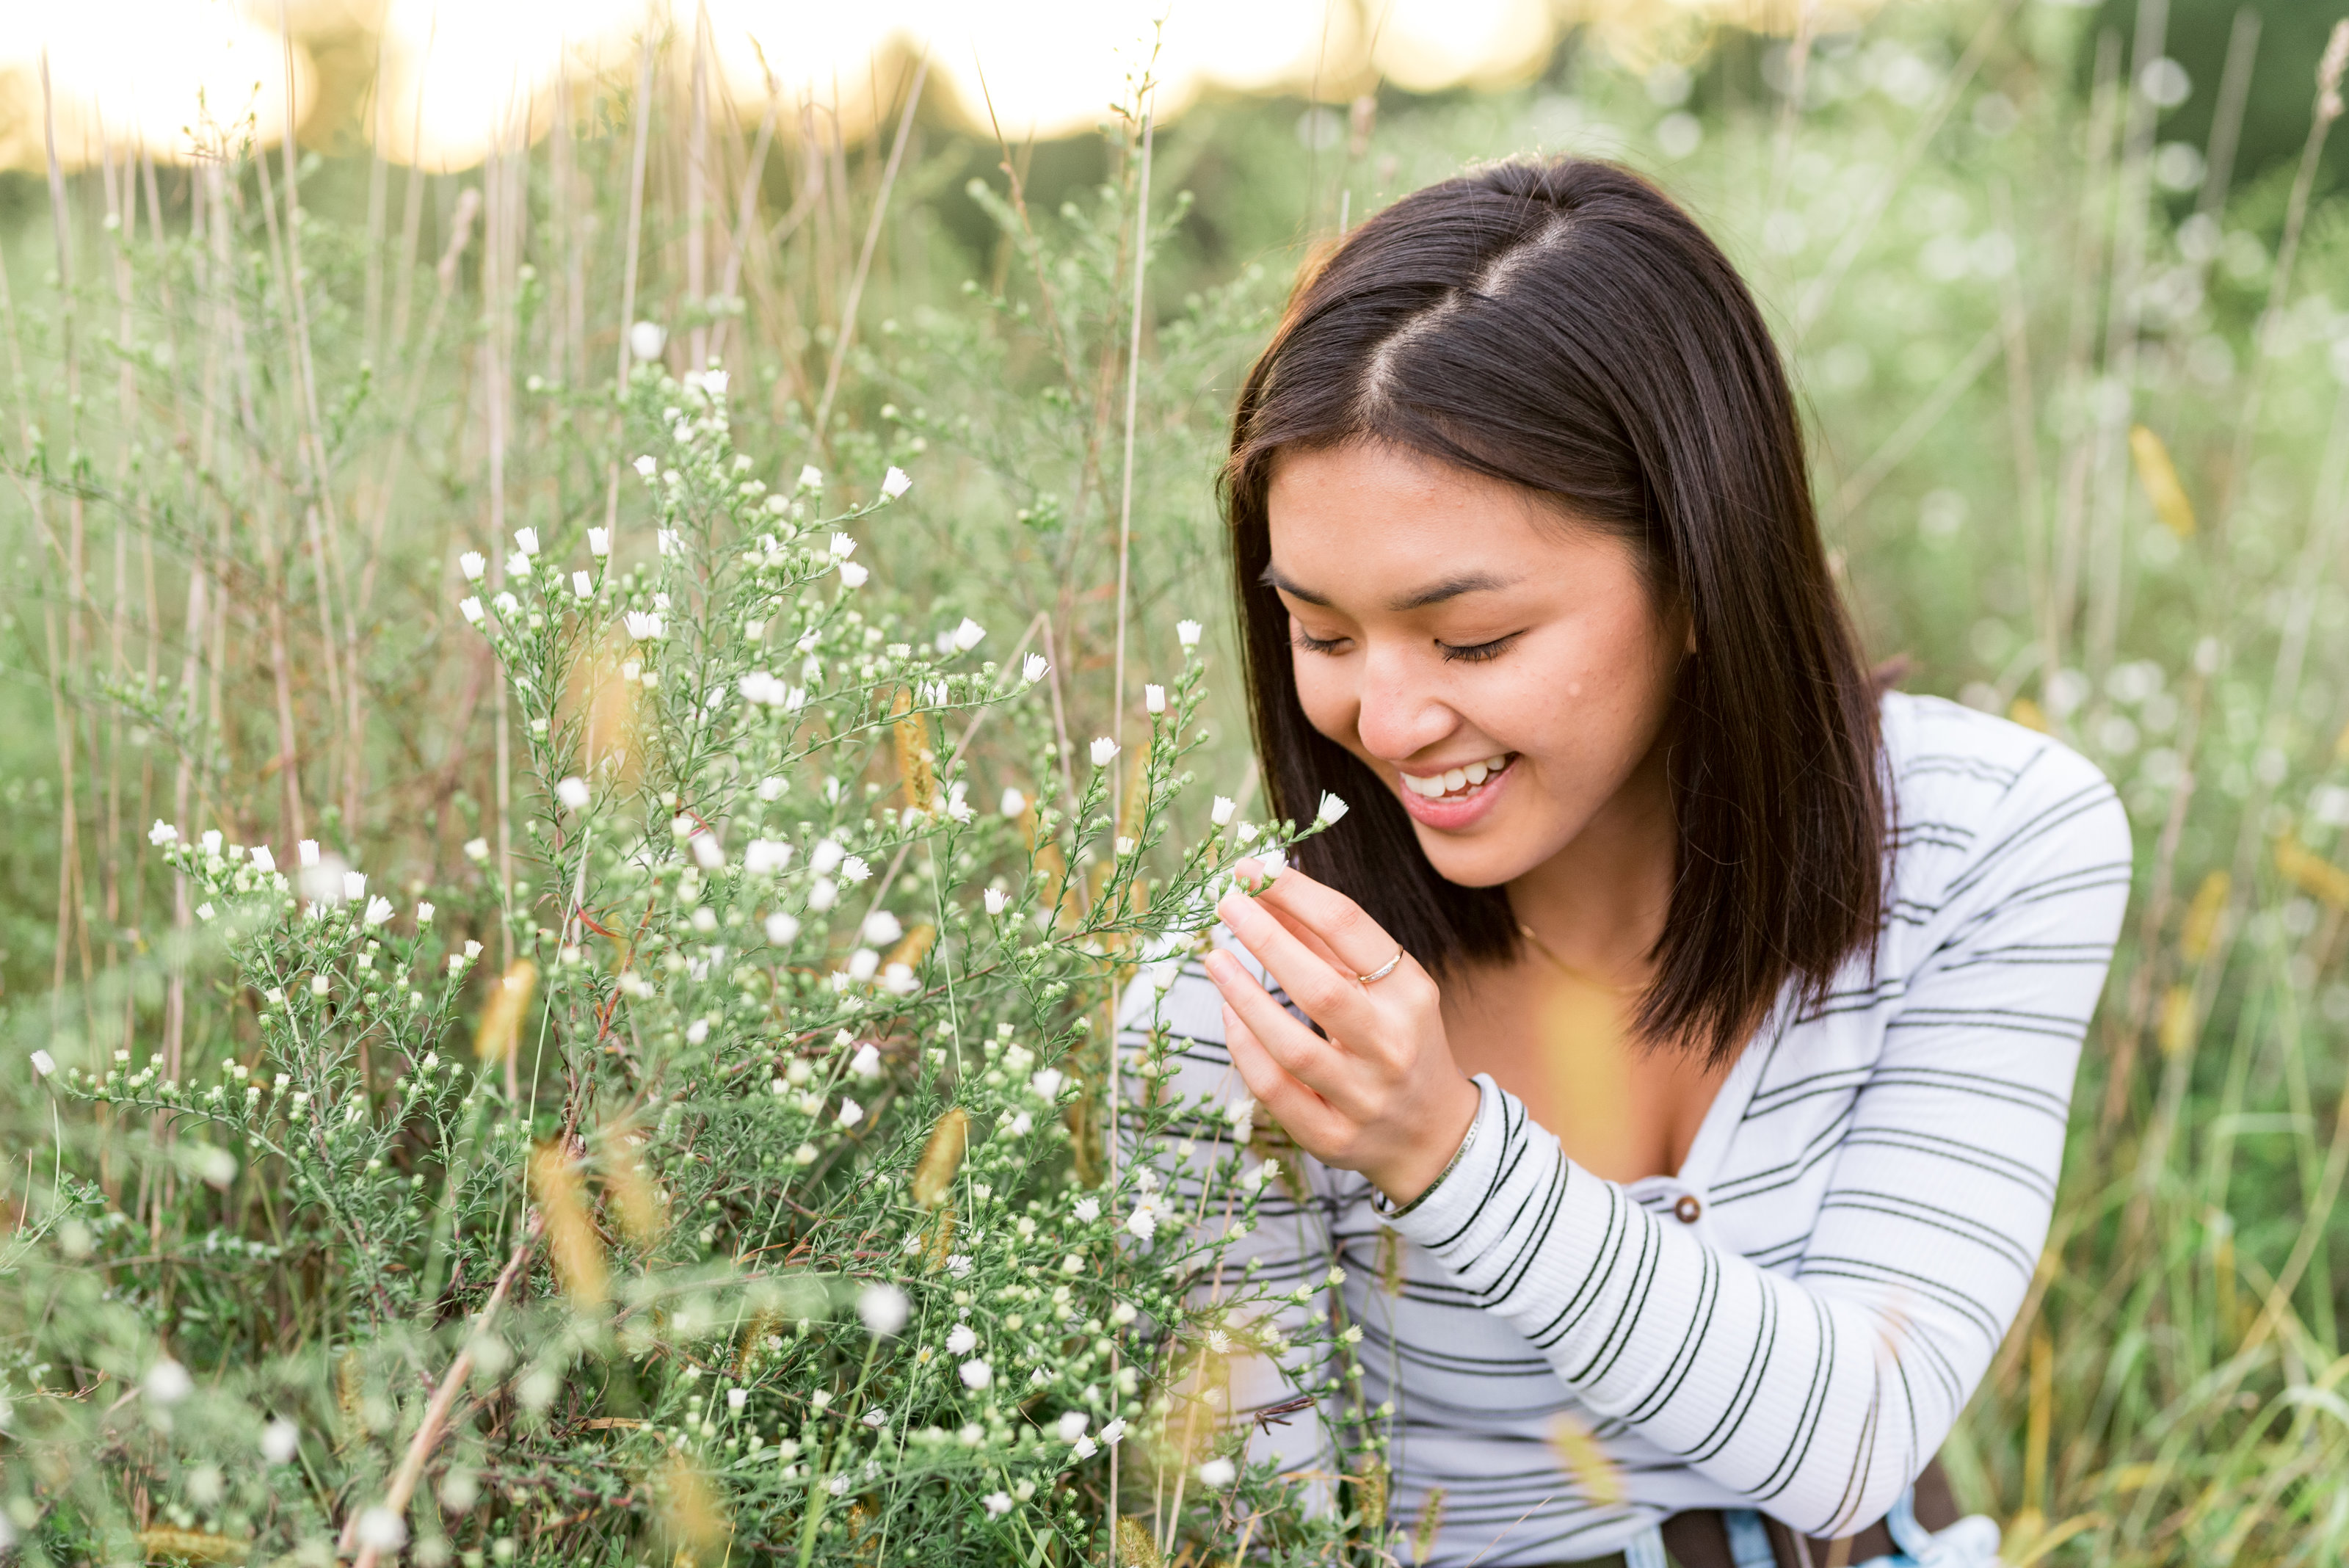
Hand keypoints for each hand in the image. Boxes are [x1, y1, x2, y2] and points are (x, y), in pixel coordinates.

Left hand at [1203, 859, 1479, 1206]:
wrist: (1433, 1134)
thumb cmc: (1399, 1041)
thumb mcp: (1384, 987)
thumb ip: (1326, 943)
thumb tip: (1265, 889)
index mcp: (1410, 995)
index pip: (1349, 929)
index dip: (1294, 891)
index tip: (1251, 868)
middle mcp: (1391, 1046)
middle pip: (1320, 988)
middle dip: (1266, 938)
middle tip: (1225, 903)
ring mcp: (1362, 1097)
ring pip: (1292, 1046)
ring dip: (1244, 996)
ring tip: (1213, 956)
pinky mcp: (1332, 1137)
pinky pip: (1275, 1090)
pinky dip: (1245, 1048)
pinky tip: (1228, 1013)